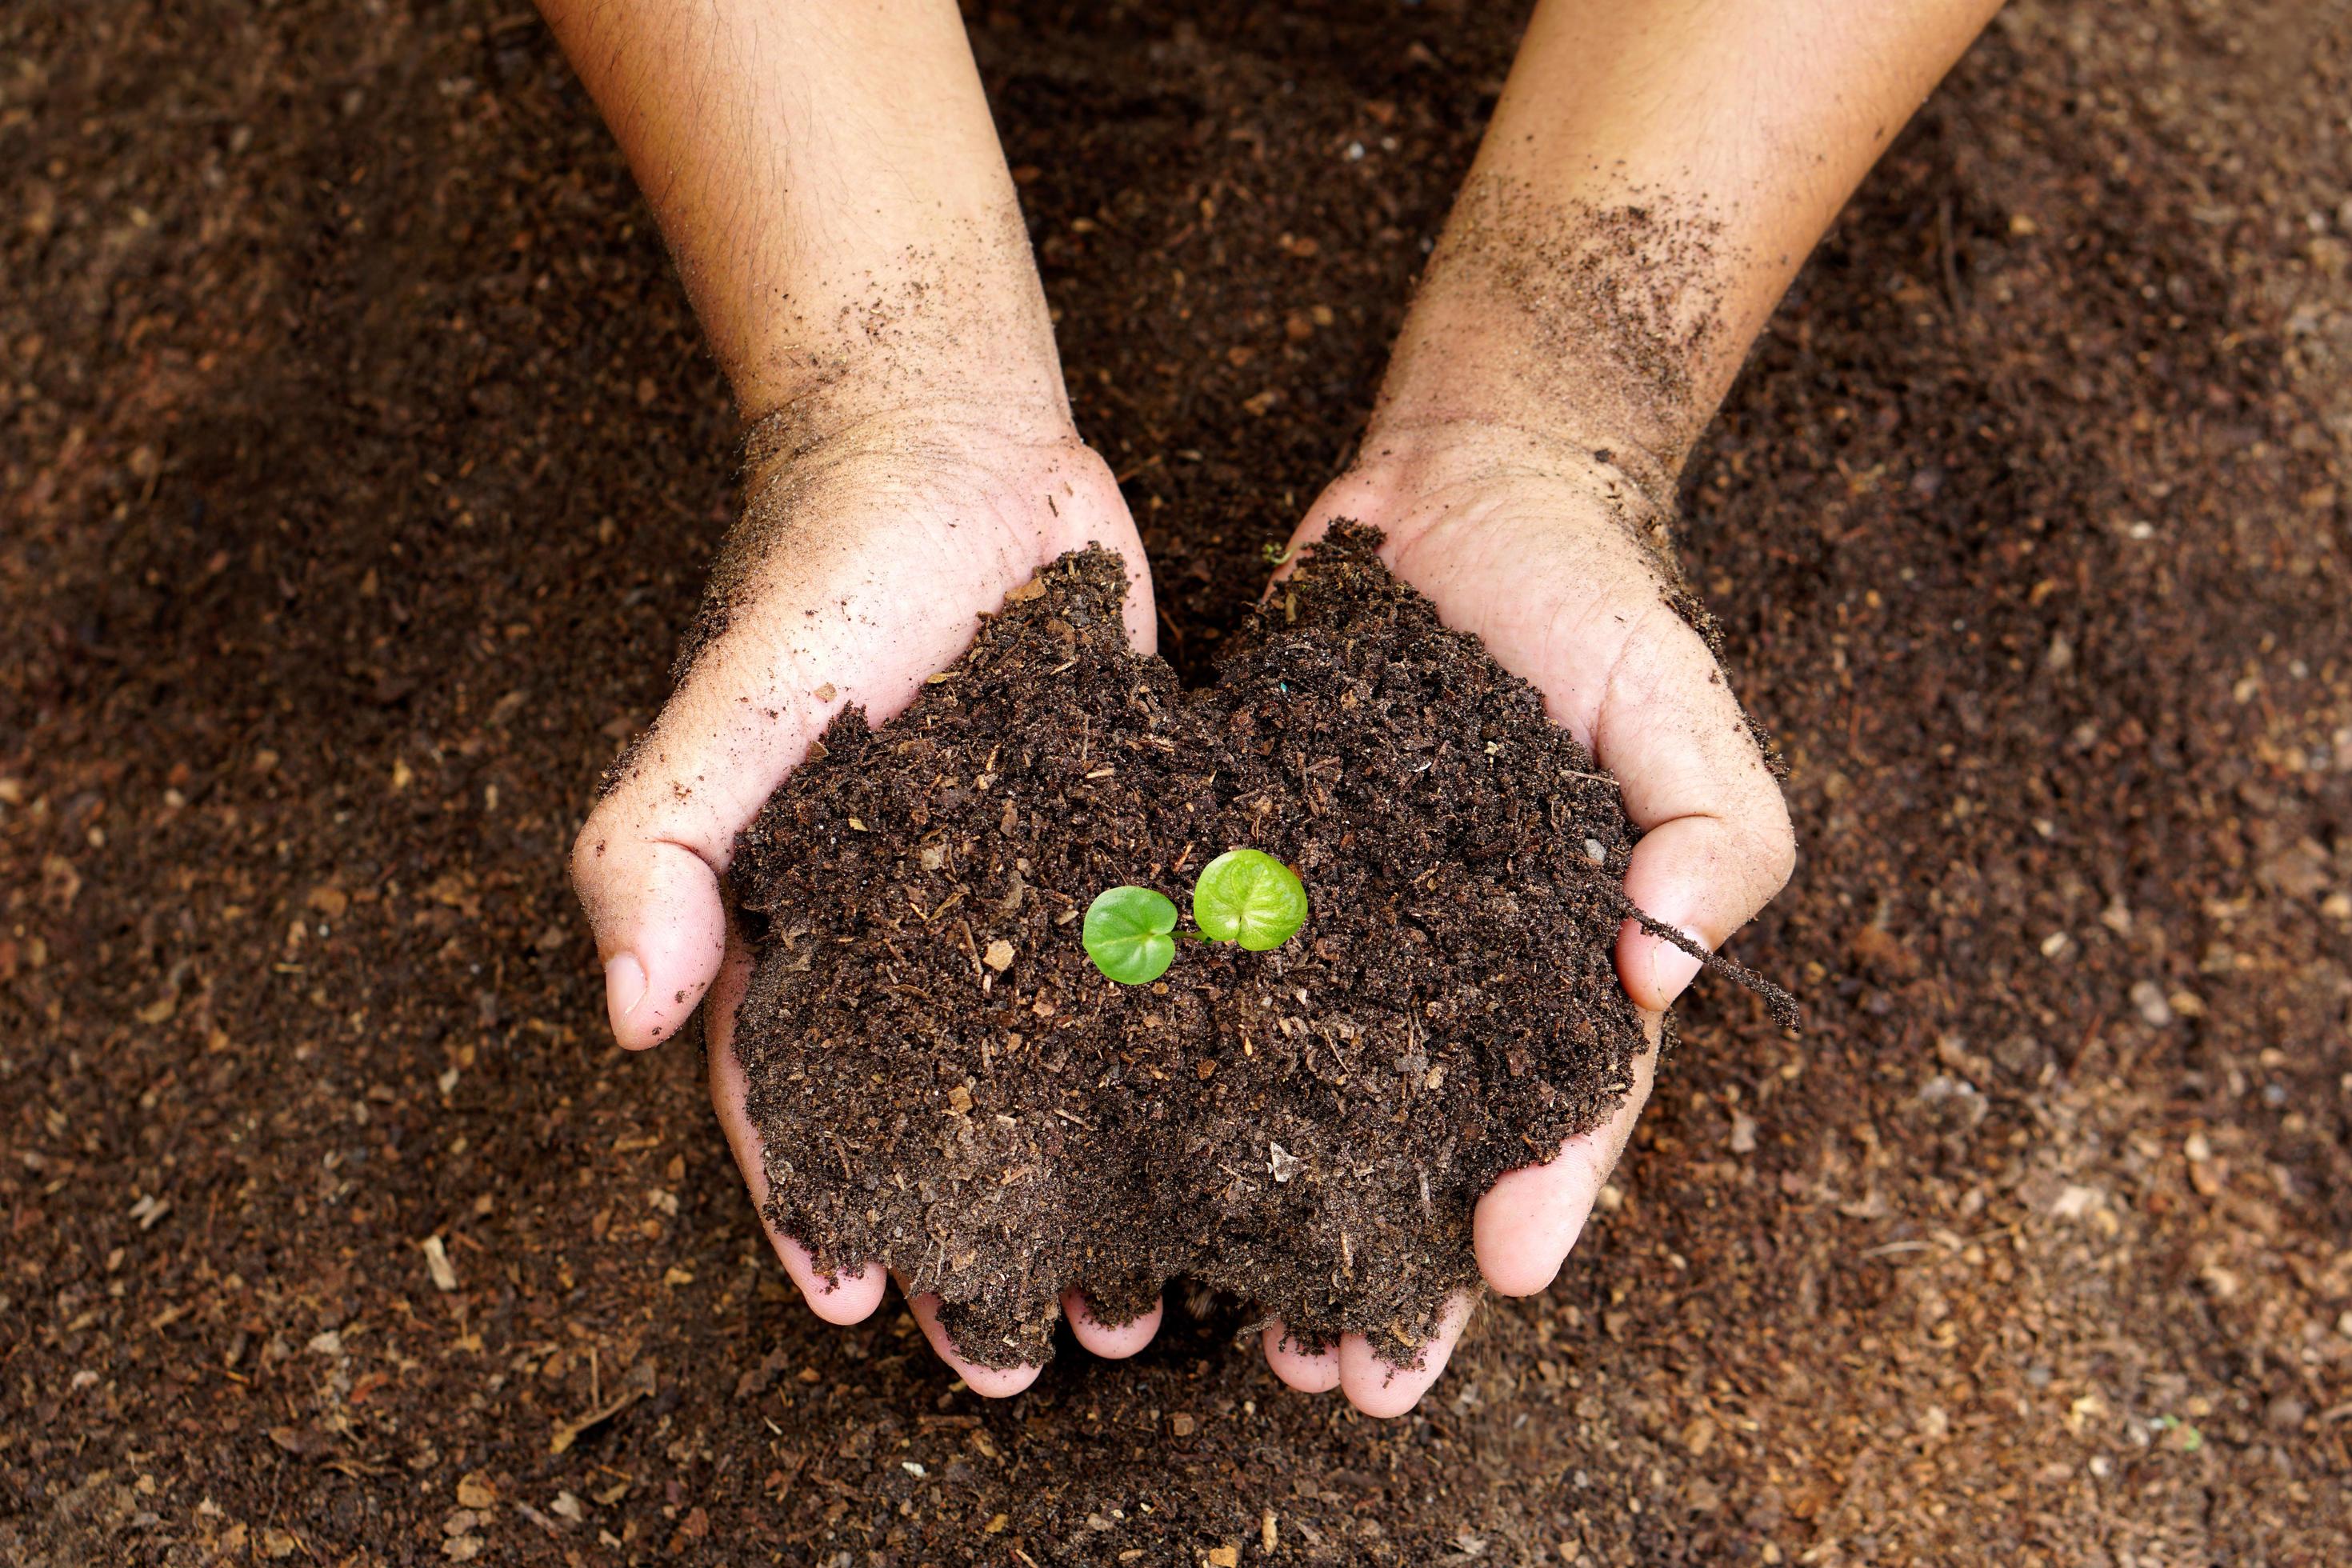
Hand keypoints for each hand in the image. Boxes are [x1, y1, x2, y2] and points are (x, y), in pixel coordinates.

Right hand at [572, 404, 1164, 1394]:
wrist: (954, 430)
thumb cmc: (824, 568)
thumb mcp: (729, 706)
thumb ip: (656, 845)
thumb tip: (624, 1015)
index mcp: (800, 914)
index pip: (791, 1092)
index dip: (818, 1207)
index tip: (867, 1303)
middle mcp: (906, 921)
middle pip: (934, 1117)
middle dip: (971, 1235)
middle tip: (1028, 1349)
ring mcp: (1014, 885)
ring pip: (1048, 1075)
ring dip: (1084, 1189)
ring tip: (1146, 1300)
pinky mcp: (1110, 832)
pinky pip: (1136, 973)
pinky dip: (1168, 1064)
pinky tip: (1230, 1136)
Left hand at [1256, 419, 1795, 1415]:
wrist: (1471, 483)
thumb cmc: (1597, 600)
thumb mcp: (1684, 707)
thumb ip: (1710, 839)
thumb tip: (1657, 985)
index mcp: (1572, 951)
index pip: (1568, 1099)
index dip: (1544, 1191)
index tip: (1498, 1275)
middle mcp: (1462, 962)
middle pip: (1432, 1139)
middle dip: (1397, 1261)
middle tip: (1346, 1378)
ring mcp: (1359, 921)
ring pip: (1319, 1096)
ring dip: (1285, 1211)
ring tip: (1236, 1326)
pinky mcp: (1262, 862)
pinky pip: (1230, 980)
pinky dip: (1196, 1074)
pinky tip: (1144, 1154)